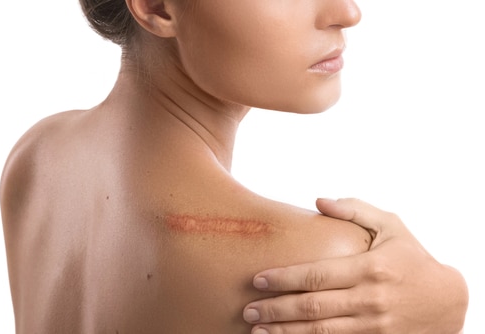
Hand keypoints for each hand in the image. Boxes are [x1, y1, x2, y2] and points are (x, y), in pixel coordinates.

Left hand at [243, 198, 467, 333]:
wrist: (448, 302)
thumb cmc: (412, 258)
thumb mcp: (391, 226)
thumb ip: (355, 210)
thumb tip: (318, 200)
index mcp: (370, 268)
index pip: (317, 275)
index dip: (284, 278)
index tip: (258, 280)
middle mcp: (370, 300)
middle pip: (313, 307)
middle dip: (276, 310)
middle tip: (249, 310)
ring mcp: (374, 327)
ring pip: (321, 333)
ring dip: (286, 333)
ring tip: (256, 331)